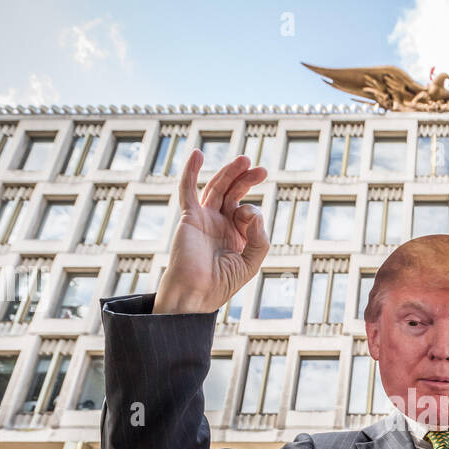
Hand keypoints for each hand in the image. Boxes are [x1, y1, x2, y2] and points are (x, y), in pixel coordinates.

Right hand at [155, 151, 268, 314]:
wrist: (197, 293)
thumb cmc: (222, 283)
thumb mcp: (251, 262)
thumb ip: (259, 238)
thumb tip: (253, 210)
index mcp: (236, 234)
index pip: (248, 211)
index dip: (252, 212)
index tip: (248, 221)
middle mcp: (220, 223)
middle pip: (234, 192)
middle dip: (246, 179)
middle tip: (261, 169)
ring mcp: (204, 218)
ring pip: (217, 188)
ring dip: (230, 172)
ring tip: (244, 159)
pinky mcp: (189, 217)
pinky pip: (188, 190)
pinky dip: (191, 171)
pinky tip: (197, 154)